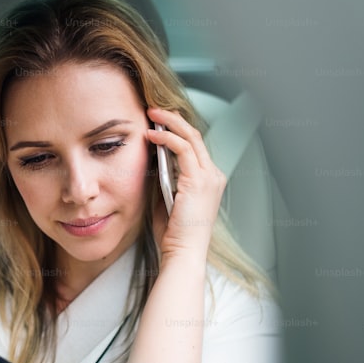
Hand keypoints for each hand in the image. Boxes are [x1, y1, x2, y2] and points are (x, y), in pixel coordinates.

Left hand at [145, 107, 226, 260]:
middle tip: (154, 110)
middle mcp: (213, 176)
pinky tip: (152, 134)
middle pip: (195, 136)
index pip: (195, 146)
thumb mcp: (167, 199)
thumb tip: (150, 159)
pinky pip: (183, 149)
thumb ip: (165, 179)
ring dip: (169, 122)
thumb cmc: (174, 233)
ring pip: (190, 137)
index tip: (158, 121)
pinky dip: (166, 138)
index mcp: (208, 180)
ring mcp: (208, 177)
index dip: (177, 130)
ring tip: (151, 114)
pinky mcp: (198, 181)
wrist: (182, 252)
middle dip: (174, 119)